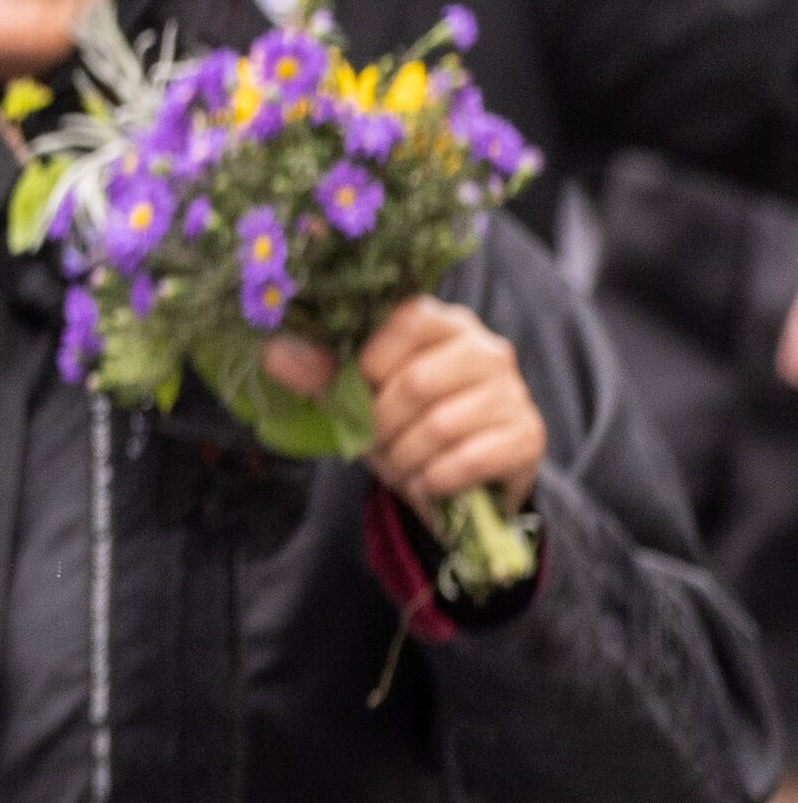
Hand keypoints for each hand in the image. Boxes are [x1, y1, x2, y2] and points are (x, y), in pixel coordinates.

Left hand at [266, 295, 539, 517]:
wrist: (455, 483)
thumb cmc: (402, 427)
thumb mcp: (355, 399)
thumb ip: (320, 373)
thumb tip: (273, 351)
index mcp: (443, 323)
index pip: (407, 318)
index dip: (370, 362)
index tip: (358, 391)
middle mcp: (487, 349)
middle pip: (415, 382)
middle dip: (380, 426)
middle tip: (376, 442)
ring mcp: (513, 392)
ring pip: (439, 426)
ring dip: (405, 458)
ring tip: (402, 462)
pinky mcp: (528, 436)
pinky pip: (467, 461)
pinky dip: (432, 480)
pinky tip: (428, 480)